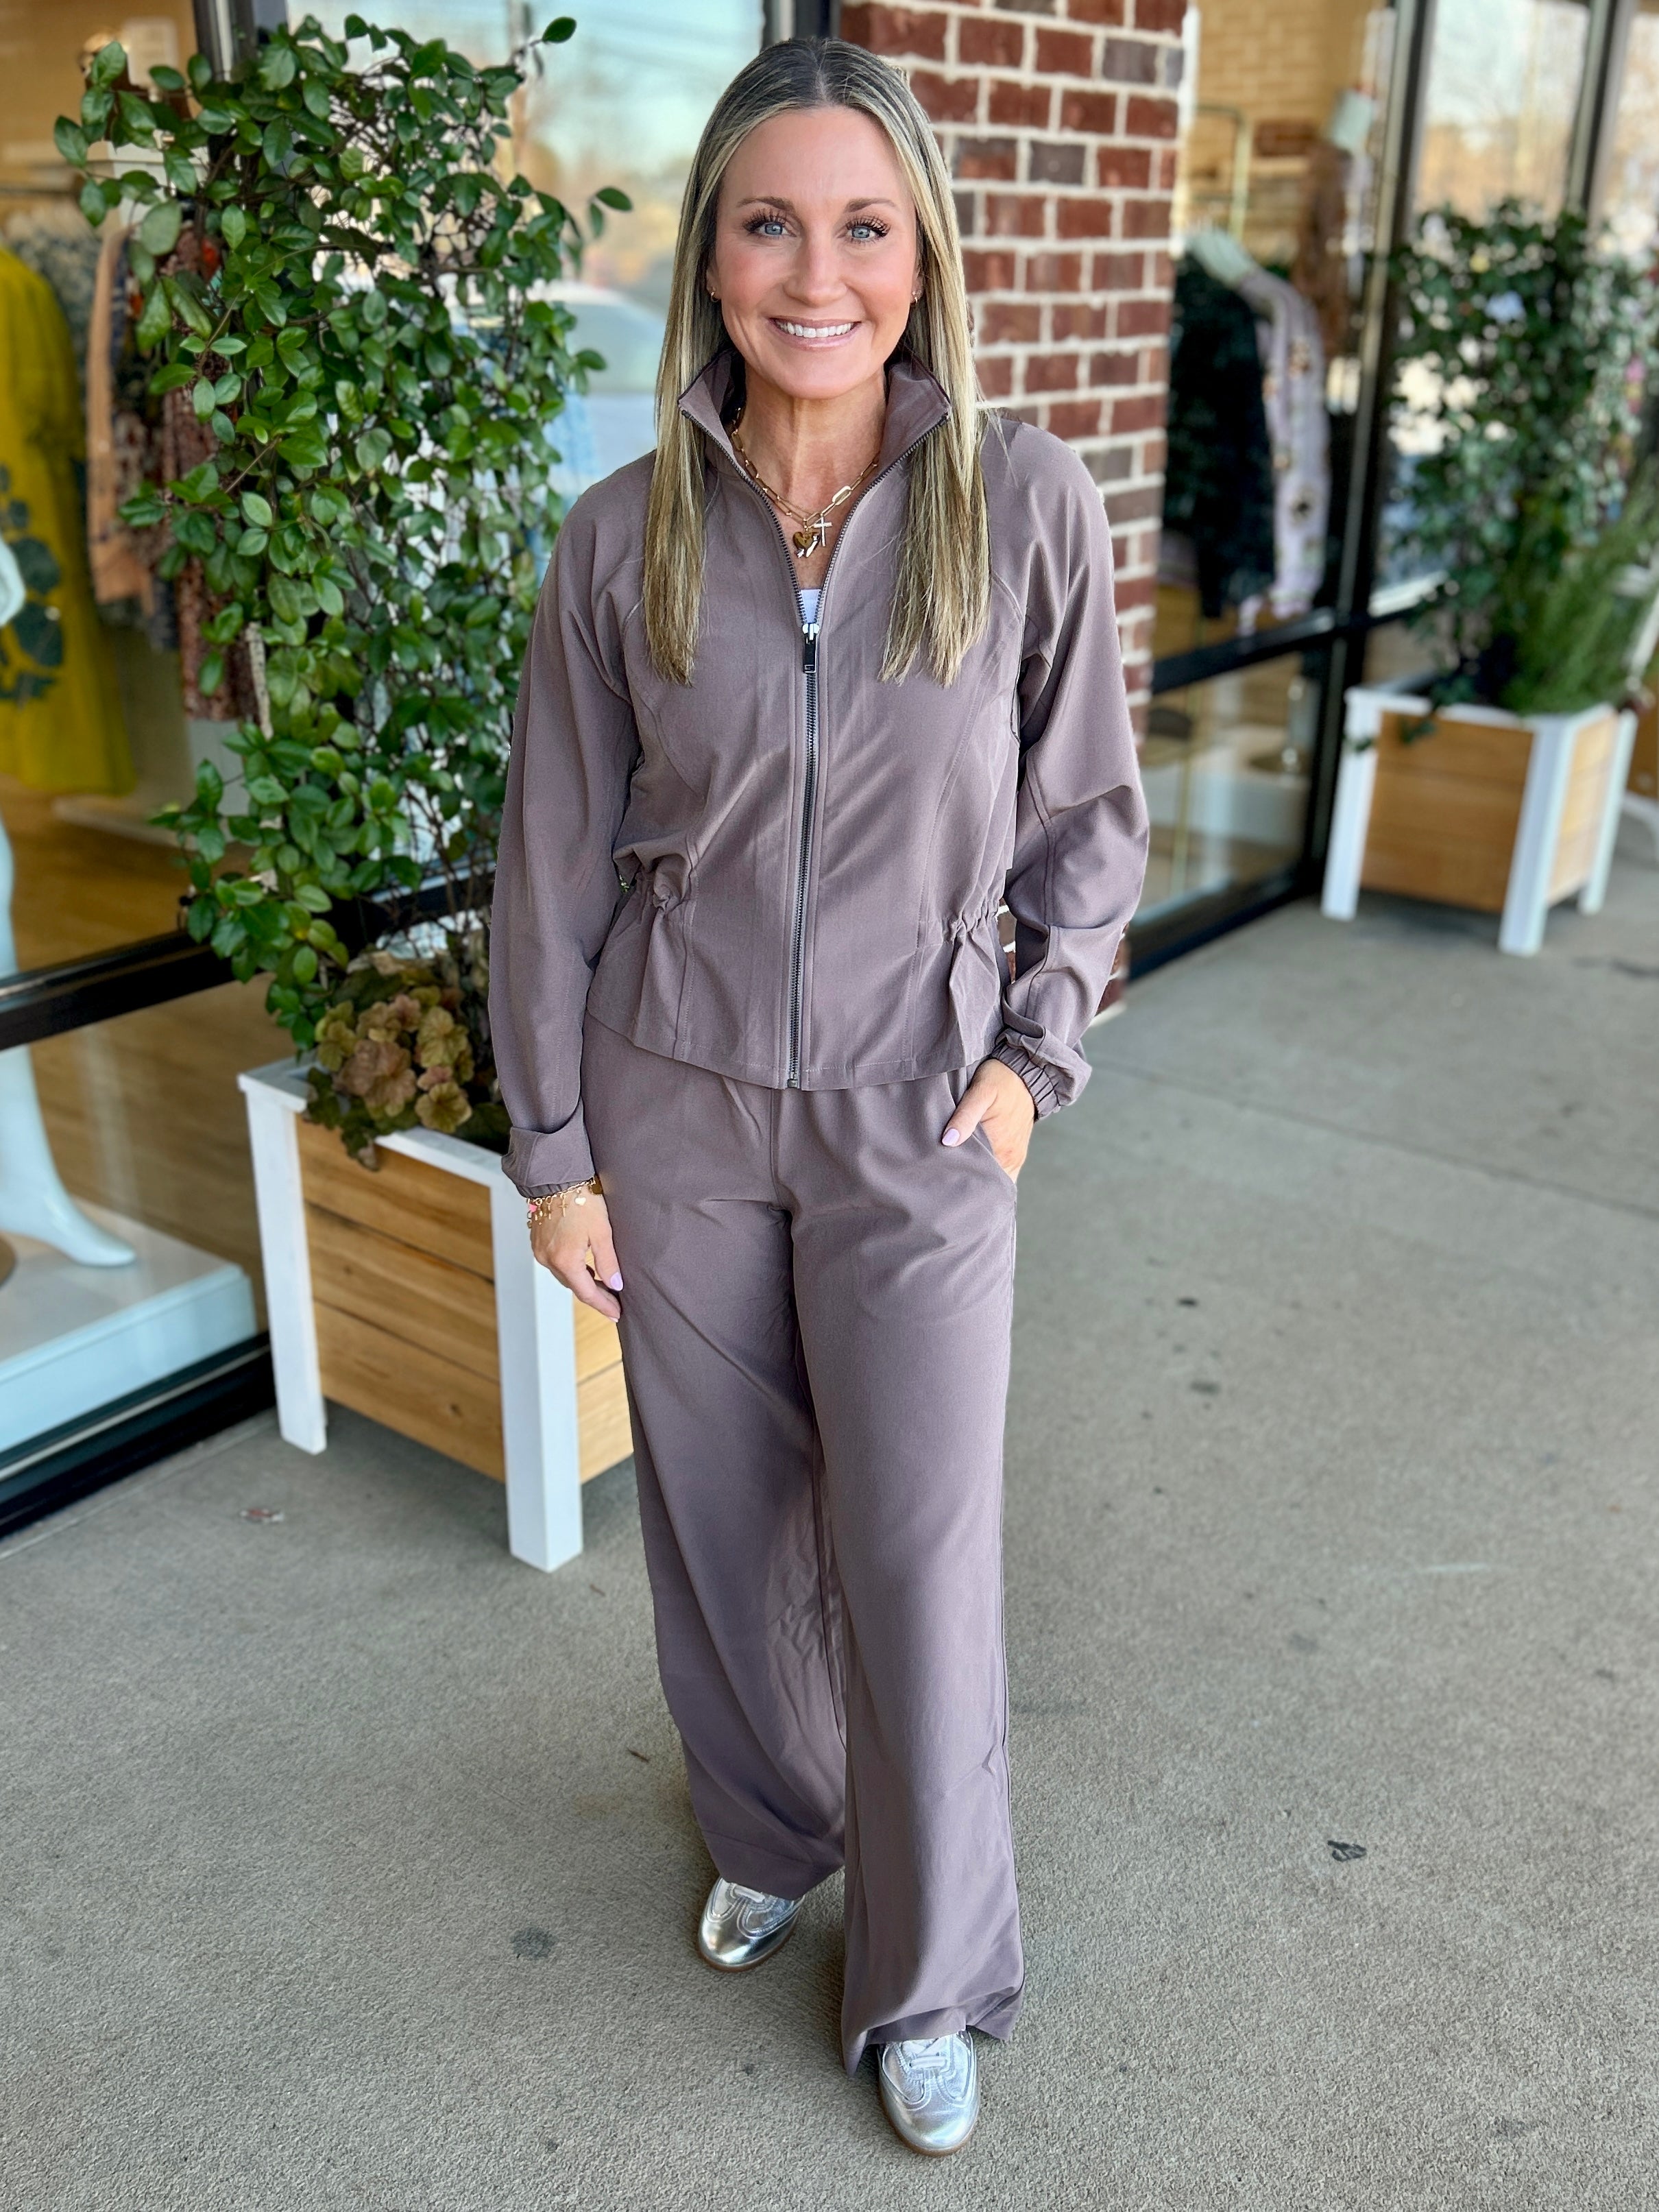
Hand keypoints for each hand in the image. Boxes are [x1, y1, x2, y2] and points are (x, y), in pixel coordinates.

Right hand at [530, 1191, 623, 1320]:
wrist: (556, 1177)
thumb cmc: (580, 1199)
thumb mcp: (601, 1232)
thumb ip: (608, 1262)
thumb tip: (616, 1285)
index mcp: (565, 1260)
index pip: (587, 1293)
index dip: (603, 1305)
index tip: (616, 1314)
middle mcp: (548, 1260)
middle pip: (574, 1286)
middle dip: (595, 1296)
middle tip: (614, 1302)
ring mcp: (540, 1251)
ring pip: (565, 1276)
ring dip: (583, 1283)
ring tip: (603, 1287)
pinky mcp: (537, 1243)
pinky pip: (556, 1264)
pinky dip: (571, 1270)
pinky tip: (585, 1268)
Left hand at [941, 1057, 1035, 1180]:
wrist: (1026, 1073)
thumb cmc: (1000, 1080)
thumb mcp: (980, 1092)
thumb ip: (965, 1117)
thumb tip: (948, 1141)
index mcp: (1001, 1148)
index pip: (977, 1178)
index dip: (958, 1181)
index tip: (940, 1179)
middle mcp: (1010, 1158)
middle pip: (985, 1182)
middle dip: (965, 1183)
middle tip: (943, 1178)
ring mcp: (1014, 1158)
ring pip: (993, 1180)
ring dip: (976, 1179)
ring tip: (954, 1175)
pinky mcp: (1015, 1153)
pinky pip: (1001, 1173)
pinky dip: (987, 1174)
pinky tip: (971, 1168)